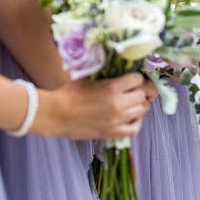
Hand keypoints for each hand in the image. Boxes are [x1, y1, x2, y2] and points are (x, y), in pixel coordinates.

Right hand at [40, 73, 154, 139]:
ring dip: (140, 105)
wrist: (55, 114)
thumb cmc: (69, 93)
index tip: (135, 79)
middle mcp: (118, 104)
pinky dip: (136, 122)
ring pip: (142, 110)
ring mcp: (117, 120)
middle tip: (137, 90)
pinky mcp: (112, 132)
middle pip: (143, 95)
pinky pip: (135, 129)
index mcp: (112, 87)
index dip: (138, 78)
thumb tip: (119, 67)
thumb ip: (106, 73)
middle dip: (142, 91)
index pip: (138, 79)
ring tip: (133, 103)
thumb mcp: (88, 77)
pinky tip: (131, 117)